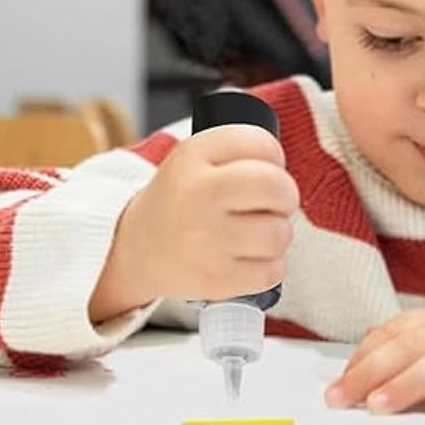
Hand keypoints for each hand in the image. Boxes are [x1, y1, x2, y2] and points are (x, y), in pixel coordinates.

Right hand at [89, 124, 299, 320]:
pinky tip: (248, 257)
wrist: (138, 249)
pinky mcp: (215, 280)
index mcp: (193, 157)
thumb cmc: (182, 200)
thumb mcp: (197, 156)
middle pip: (277, 187)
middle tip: (272, 203)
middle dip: (286, 195)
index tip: (264, 168)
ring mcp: (205, 241)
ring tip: (255, 232)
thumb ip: (242, 148)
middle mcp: (196, 195)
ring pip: (280, 234)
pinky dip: (269, 267)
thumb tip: (285, 168)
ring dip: (278, 234)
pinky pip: (273, 271)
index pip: (261, 144)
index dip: (275, 157)